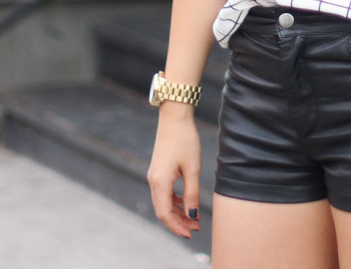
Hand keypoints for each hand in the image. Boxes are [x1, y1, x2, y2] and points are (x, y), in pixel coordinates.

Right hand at [147, 105, 201, 238]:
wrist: (175, 116)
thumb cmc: (185, 139)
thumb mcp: (193, 168)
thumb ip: (192, 194)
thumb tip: (192, 216)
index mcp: (160, 182)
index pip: (165, 214)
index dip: (177, 227)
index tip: (191, 233)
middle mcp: (153, 180)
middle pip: (163, 210)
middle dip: (179, 221)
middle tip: (197, 227)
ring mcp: (154, 175)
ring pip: (163, 202)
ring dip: (178, 212)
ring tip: (194, 217)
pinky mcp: (158, 169)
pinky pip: (164, 192)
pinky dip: (174, 201)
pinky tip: (187, 201)